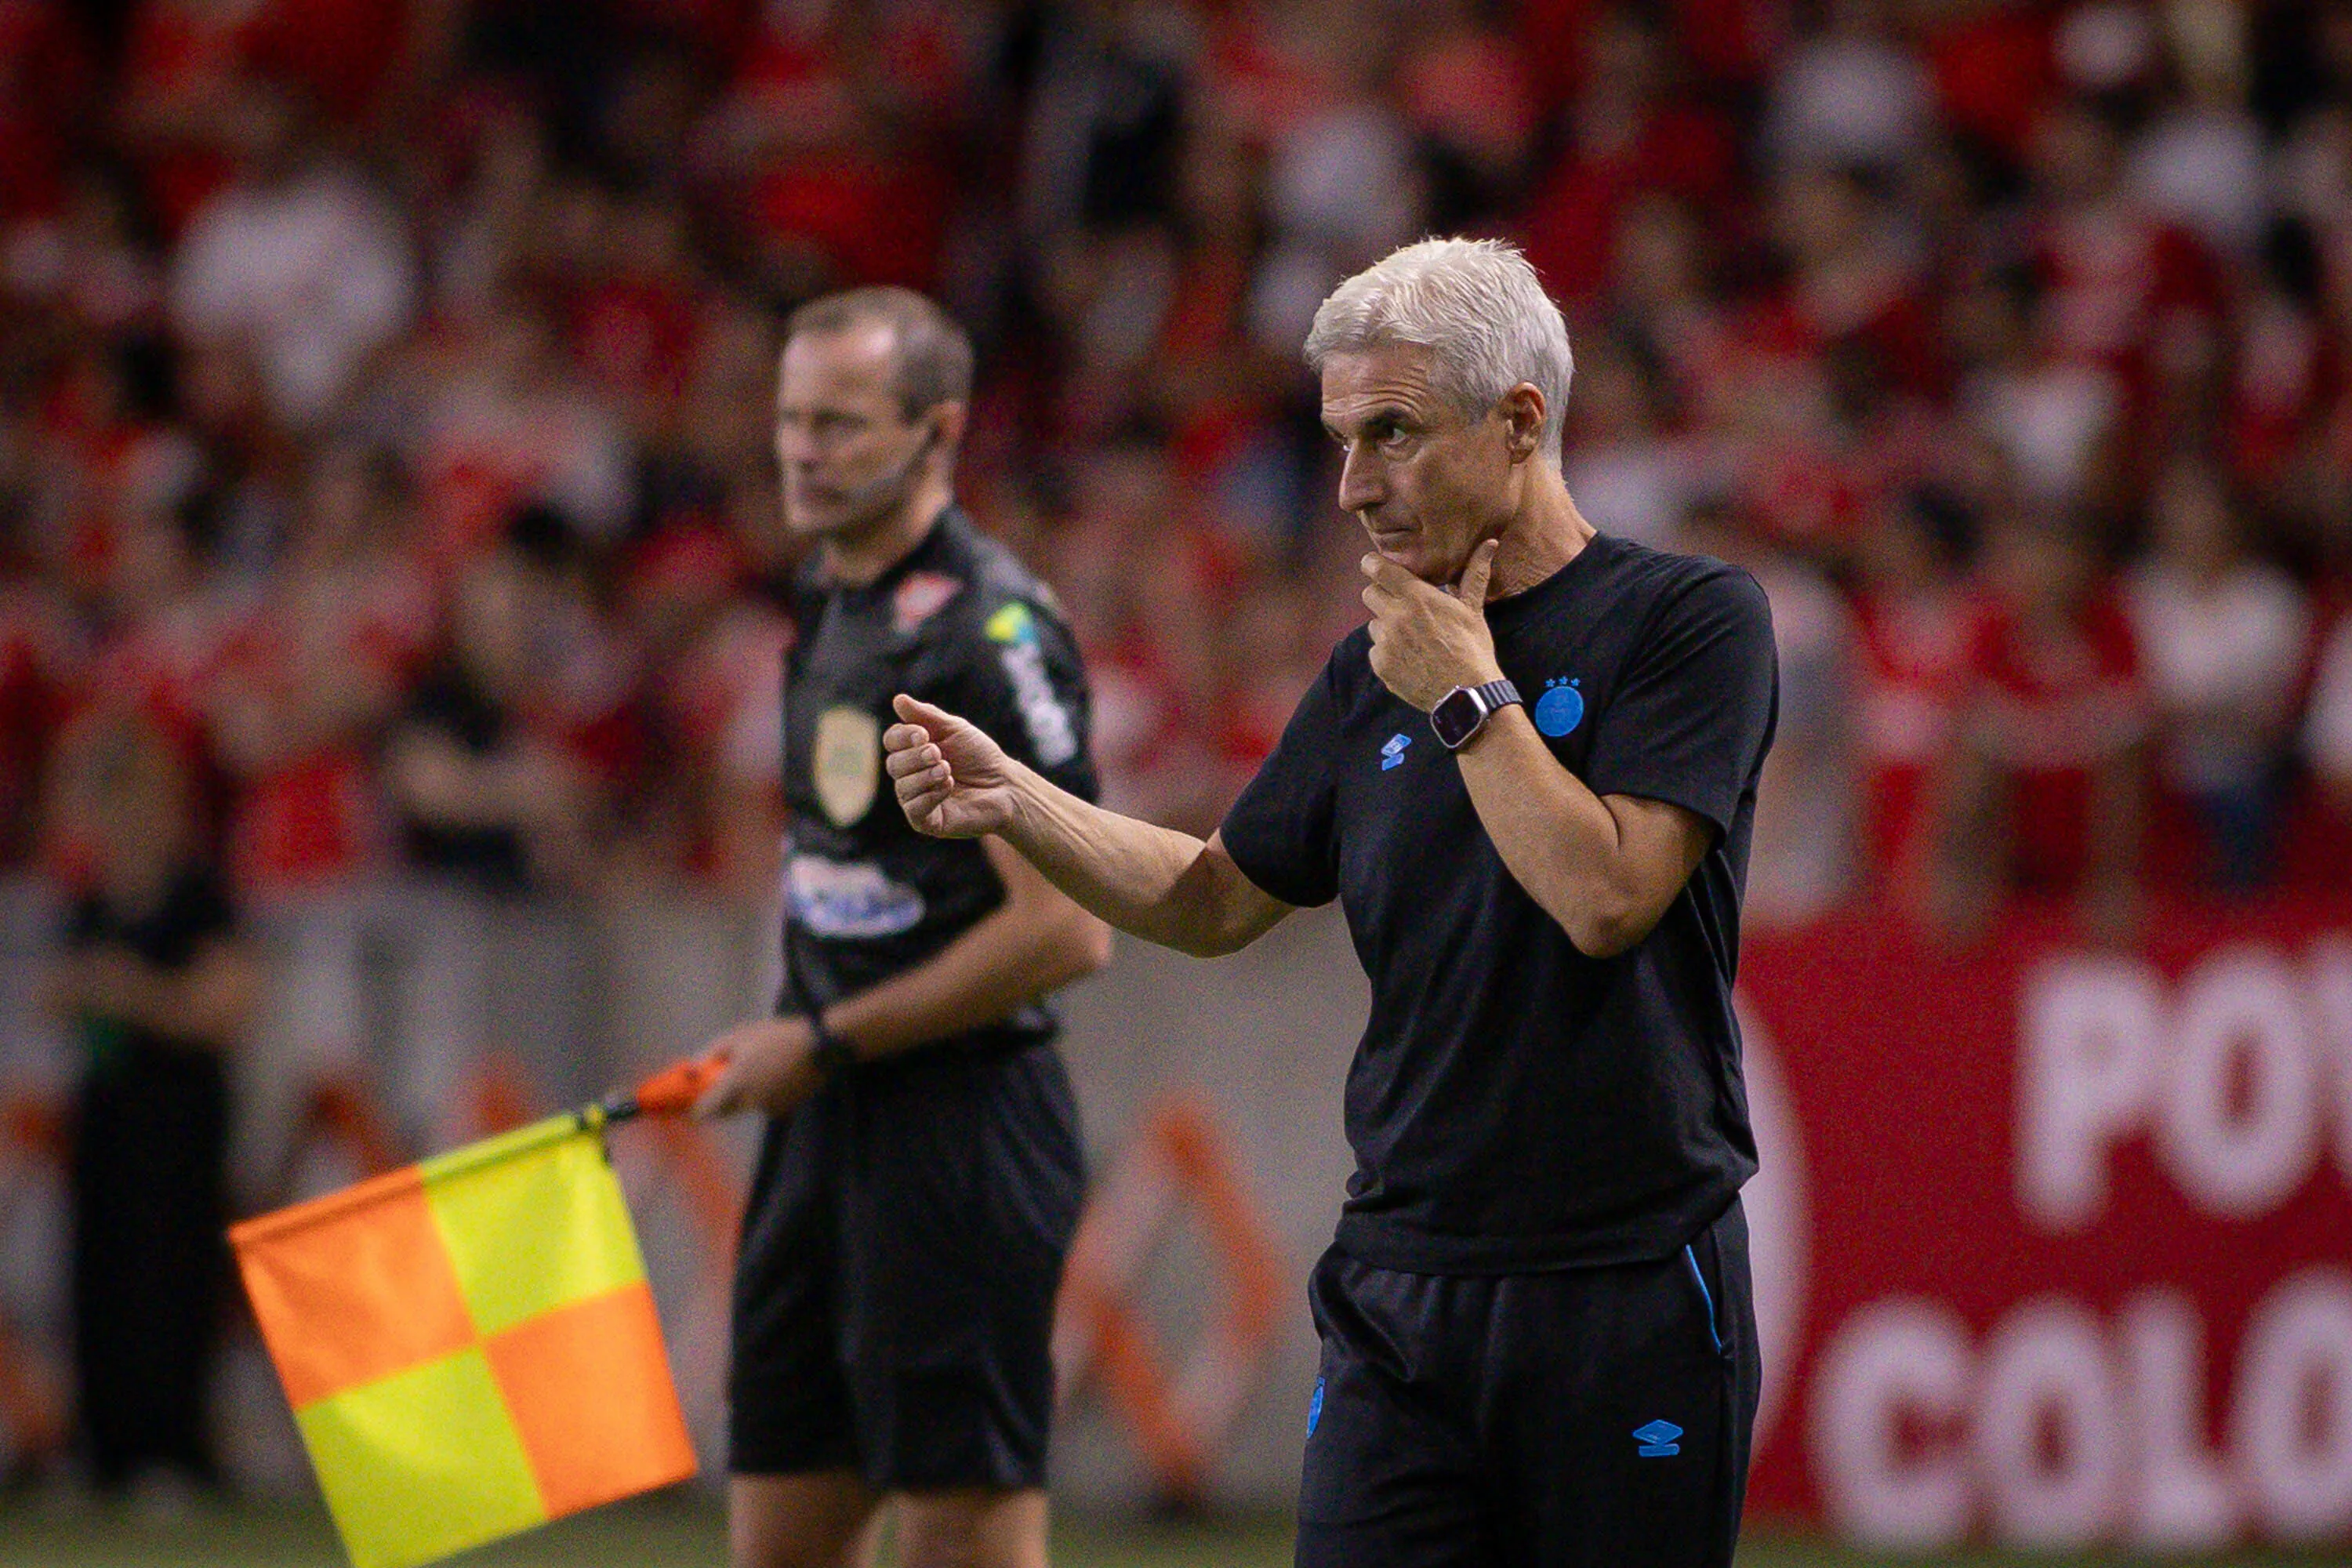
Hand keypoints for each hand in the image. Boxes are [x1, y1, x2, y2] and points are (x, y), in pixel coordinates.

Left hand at [691, 1017, 823, 1117]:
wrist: (818, 1045)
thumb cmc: (775, 1036)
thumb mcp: (738, 1036)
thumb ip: (710, 1053)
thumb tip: (691, 1069)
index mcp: (735, 1084)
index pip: (704, 1112)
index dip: (694, 1110)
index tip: (690, 1102)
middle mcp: (749, 1102)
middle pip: (724, 1112)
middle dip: (719, 1099)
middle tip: (723, 1080)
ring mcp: (768, 1108)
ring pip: (745, 1107)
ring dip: (743, 1095)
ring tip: (757, 1068)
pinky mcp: (784, 1109)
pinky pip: (764, 1106)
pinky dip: (763, 1095)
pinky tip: (774, 1075)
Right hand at [885, 694, 1019, 838]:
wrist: (1005, 785)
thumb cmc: (980, 757)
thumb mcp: (955, 729)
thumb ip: (926, 716)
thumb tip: (898, 699)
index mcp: (914, 751)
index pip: (892, 741)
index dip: (902, 736)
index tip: (923, 734)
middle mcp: (911, 775)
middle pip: (893, 764)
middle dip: (915, 757)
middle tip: (938, 753)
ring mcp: (917, 799)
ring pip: (902, 787)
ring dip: (925, 776)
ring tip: (948, 770)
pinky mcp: (927, 821)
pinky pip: (914, 809)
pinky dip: (930, 795)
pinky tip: (949, 786)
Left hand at [1362, 539, 1503, 711]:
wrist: (1466, 694)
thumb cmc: (1472, 649)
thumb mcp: (1473, 609)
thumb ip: (1474, 573)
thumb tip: (1490, 543)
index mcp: (1416, 597)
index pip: (1377, 569)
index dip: (1373, 564)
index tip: (1374, 565)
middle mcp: (1395, 617)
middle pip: (1369, 593)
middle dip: (1381, 595)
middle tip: (1400, 605)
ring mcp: (1385, 643)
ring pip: (1373, 624)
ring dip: (1386, 627)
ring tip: (1412, 638)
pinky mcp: (1381, 665)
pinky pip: (1375, 650)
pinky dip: (1388, 652)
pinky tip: (1410, 658)